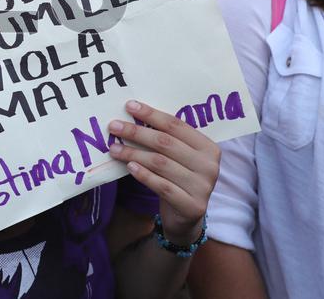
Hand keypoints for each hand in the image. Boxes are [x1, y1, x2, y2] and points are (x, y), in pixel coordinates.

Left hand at [108, 100, 219, 243]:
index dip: (152, 114)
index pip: (176, 125)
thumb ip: (166, 139)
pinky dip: (144, 175)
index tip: (129, 106)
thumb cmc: (178, 178)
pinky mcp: (192, 206)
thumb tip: (134, 114)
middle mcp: (210, 166)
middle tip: (114, 126)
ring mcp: (203, 187)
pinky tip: (129, 167)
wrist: (186, 218)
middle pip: (166, 143)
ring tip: (114, 148)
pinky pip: (162, 186)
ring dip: (133, 153)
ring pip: (161, 164)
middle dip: (137, 132)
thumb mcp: (179, 157)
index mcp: (208, 147)